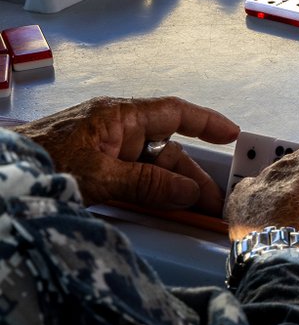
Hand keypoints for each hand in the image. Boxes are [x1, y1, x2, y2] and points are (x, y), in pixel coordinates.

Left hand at [13, 96, 239, 213]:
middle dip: (190, 175)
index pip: (174, 112)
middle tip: (211, 202)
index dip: (206, 122)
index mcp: (118, 116)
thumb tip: (189, 192)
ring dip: (170, 188)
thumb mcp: (100, 177)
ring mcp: (103, 149)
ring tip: (192, 212)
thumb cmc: (40, 163)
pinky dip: (148, 193)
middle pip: (165, 149)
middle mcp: (115, 129)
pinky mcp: (92, 168)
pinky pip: (131, 177)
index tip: (232, 135)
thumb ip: (148, 185)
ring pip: (149, 167)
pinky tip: (161, 208)